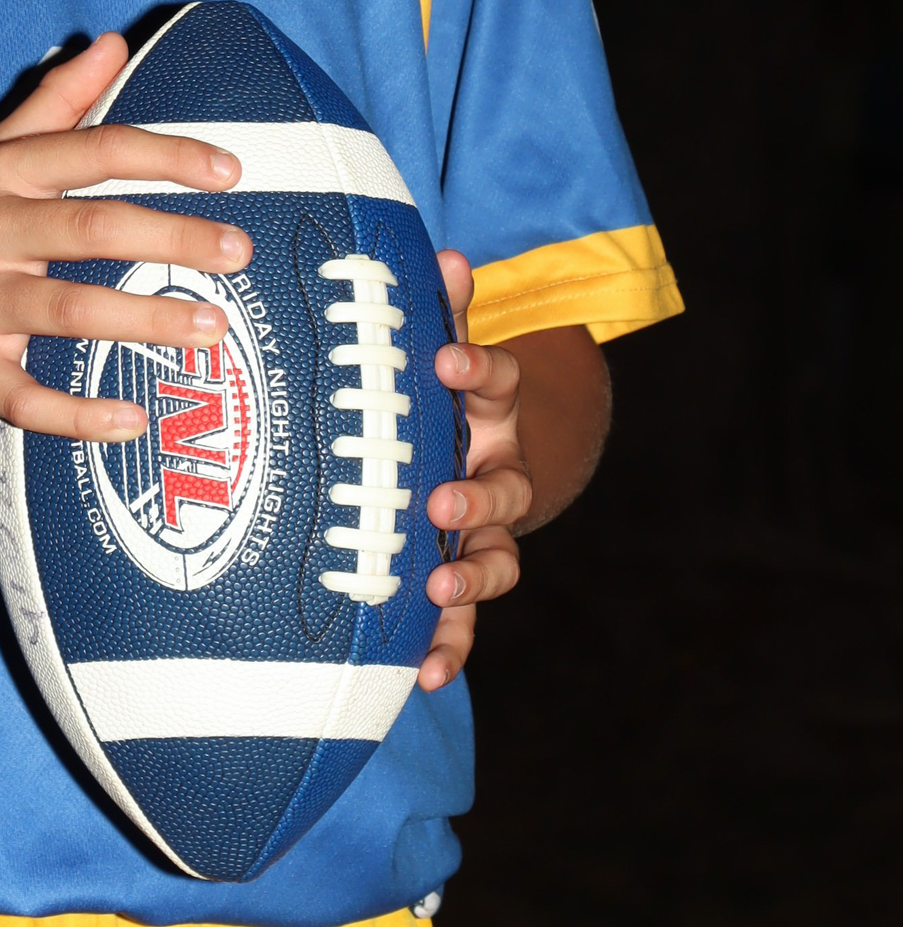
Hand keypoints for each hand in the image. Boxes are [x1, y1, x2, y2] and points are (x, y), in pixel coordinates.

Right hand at [0, 33, 252, 438]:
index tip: (230, 169)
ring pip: (71, 310)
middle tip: (238, 251)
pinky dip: (78, 413)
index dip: (166, 155)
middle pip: (92, 228)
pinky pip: (27, 397)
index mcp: (6, 176)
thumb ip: (56, 100)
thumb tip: (110, 44)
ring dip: (147, 321)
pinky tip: (131, 419)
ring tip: (213, 330)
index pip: (96, 151)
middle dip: (172, 237)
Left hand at [417, 249, 530, 690]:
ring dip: (471, 575)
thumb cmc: (438, 396)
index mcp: (489, 410)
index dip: (476, 370)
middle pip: (503, 486)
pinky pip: (465, 621)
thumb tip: (449, 254)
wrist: (477, 456)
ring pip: (496, 559)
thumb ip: (443, 311)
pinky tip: (424, 672)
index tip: (444, 361)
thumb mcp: (439, 349)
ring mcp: (486, 531)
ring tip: (438, 589)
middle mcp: (498, 470)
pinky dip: (450, 647)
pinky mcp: (464, 579)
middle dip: (476, 497)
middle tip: (440, 502)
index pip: (497, 382)